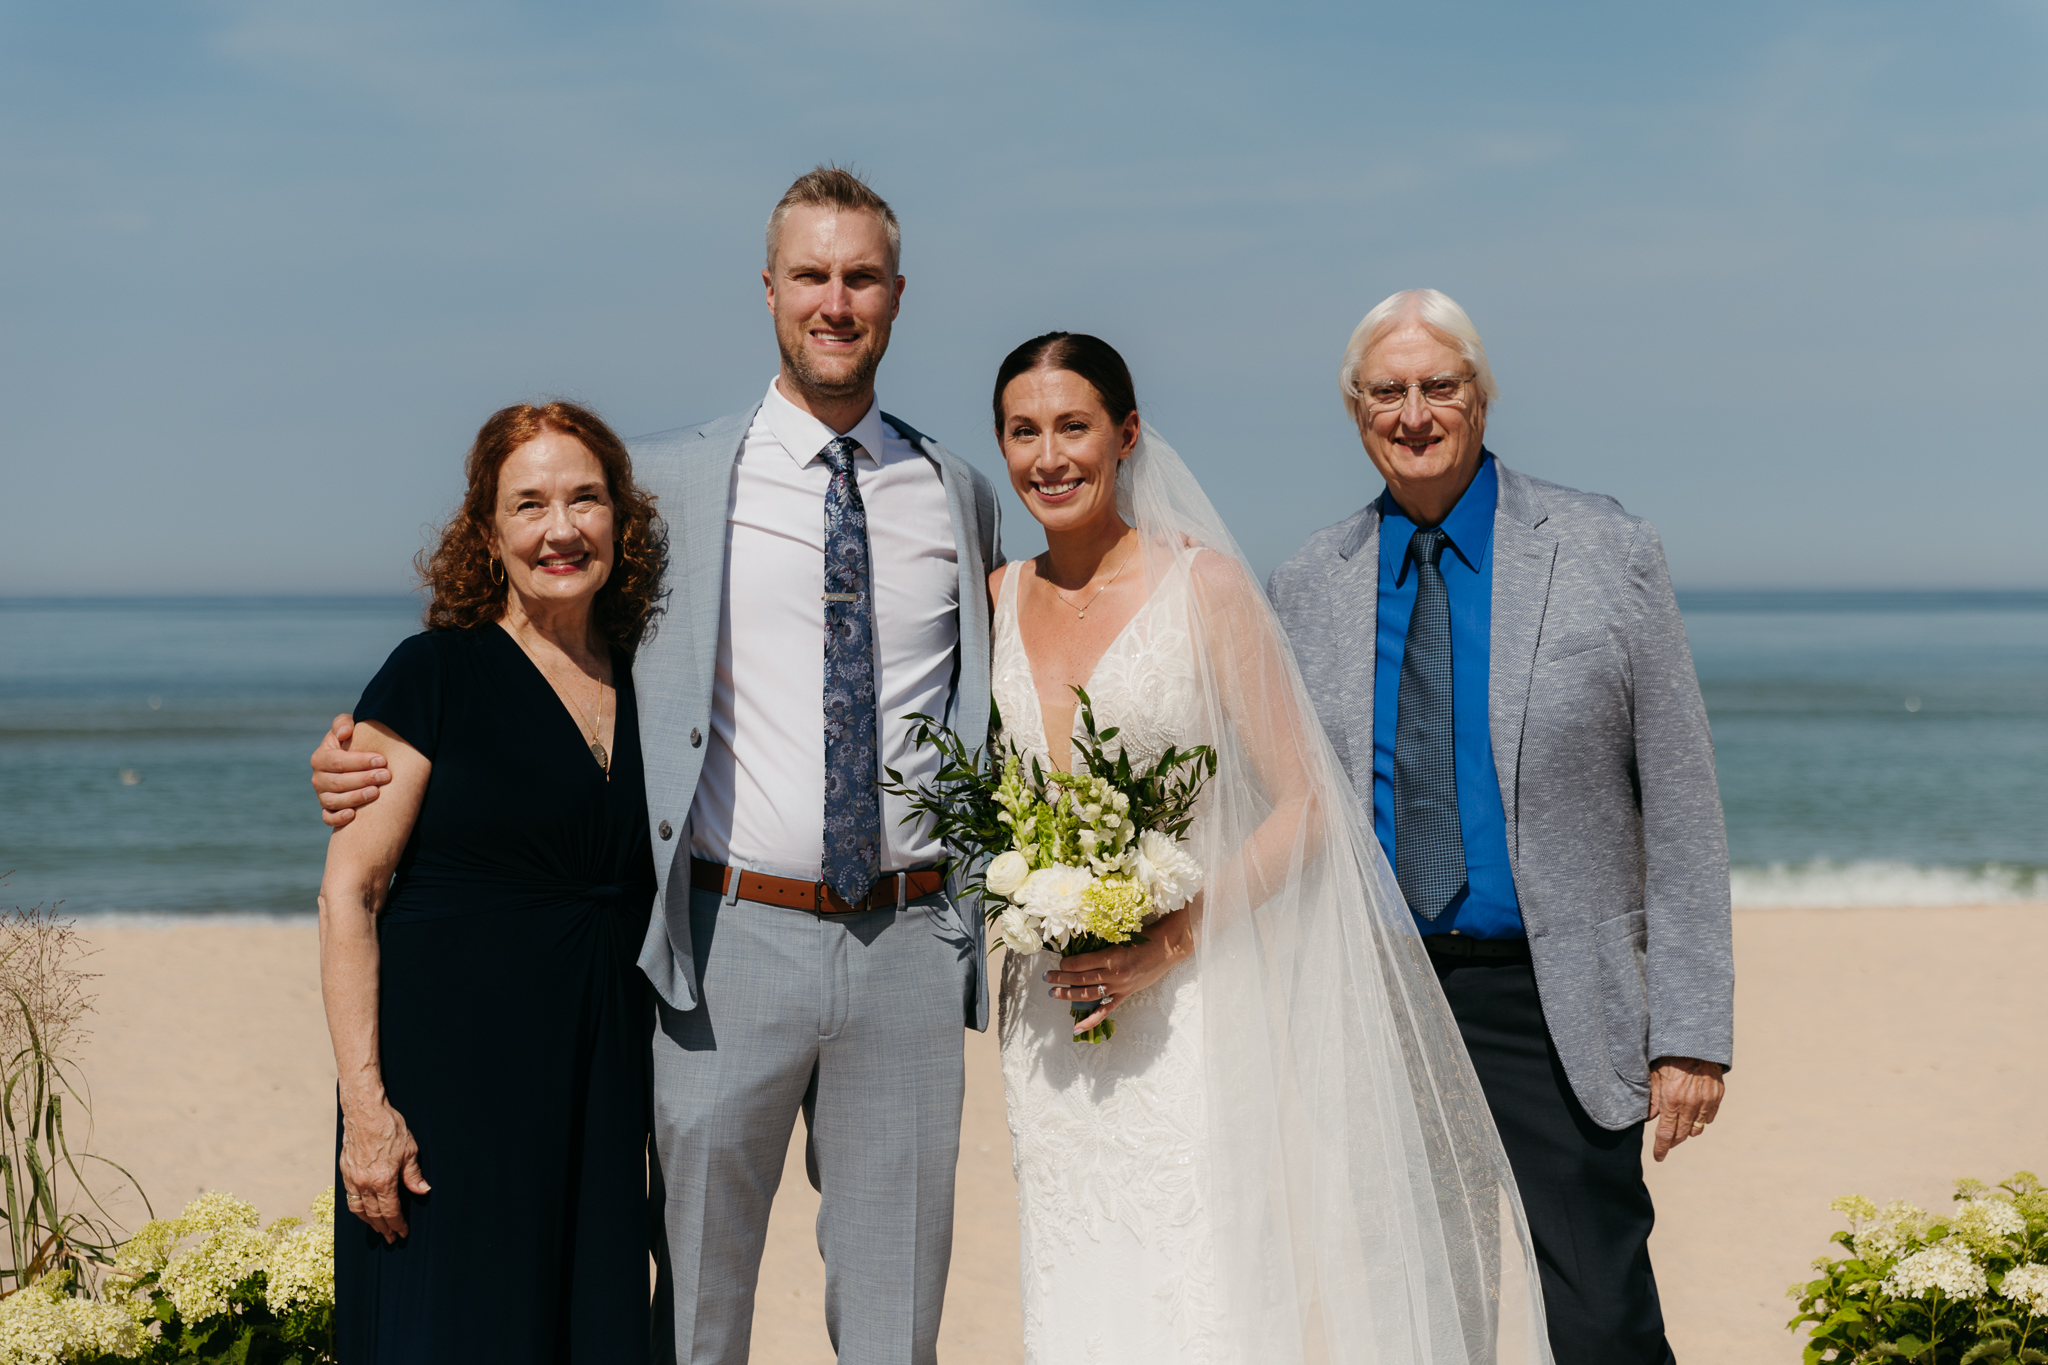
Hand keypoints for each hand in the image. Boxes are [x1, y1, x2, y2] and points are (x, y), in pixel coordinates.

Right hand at [312, 714, 388, 829]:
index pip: (338, 761)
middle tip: (386, 776)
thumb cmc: (355, 742)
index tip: (382, 760)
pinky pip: (328, 818)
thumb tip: (344, 733)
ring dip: (356, 798)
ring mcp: (322, 795)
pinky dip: (338, 818)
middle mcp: (318, 778)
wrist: (358, 762)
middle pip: (338, 782)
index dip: (360, 761)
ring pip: (334, 801)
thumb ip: (343, 723)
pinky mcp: (328, 809)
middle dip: (364, 779)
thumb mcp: (348, 728)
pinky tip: (353, 815)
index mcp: (321, 758)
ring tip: (377, 792)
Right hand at [338, 1099, 429, 1241]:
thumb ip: (413, 1175)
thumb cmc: (389, 1127)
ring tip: (377, 1229)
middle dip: (384, 1228)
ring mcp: (352, 1178)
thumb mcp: (410, 1150)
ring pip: (358, 1209)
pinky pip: (350, 1197)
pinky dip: (357, 1208)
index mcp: (383, 1180)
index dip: (398, 1224)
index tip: (403, 1232)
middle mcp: (365, 1183)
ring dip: (368, 1222)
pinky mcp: (344, 1171)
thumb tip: (423, 1191)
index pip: (391, 1211)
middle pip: (374, 1214)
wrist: (365, 1112)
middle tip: (391, 1238)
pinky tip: (363, 1210)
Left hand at [1044, 909, 1193, 1035]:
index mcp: (1111, 956)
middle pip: (1081, 978)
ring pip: (1088, 994)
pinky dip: (1091, 1020)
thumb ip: (1102, 947)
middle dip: (1061, 978)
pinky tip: (1077, 1027)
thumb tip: (1080, 953)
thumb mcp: (1120, 938)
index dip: (1066, 964)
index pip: (1081, 963)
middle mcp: (1114, 973)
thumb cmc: (1144, 938)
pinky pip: (1106, 1010)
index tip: (1059, 962)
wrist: (1167, 948)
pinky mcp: (1125, 995)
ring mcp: (1119, 987)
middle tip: (1047, 978)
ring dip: (1069, 995)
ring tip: (1054, 994)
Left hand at [1648, 1055, 1724, 1161]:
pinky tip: (1693, 1117)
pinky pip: (1709, 1117)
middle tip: (1666, 1143)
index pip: (1665, 1133)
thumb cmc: (1669, 1055)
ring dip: (1687, 1132)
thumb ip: (1651, 1099)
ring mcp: (1706, 1101)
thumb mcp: (1653, 1075)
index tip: (1658, 1157)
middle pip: (1681, 1134)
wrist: (1696, 1040)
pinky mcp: (1717, 1096)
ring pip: (1696, 1129)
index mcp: (1671, 1100)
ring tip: (1679, 1130)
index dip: (1661, 1148)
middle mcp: (1690, 1104)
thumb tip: (1648, 1118)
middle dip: (1672, 1141)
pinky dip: (1701, 1120)